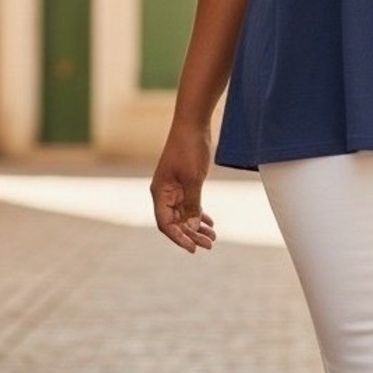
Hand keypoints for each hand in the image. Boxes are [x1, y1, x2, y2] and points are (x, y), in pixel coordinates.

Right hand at [150, 125, 216, 252]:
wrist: (193, 124)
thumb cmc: (189, 149)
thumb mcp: (193, 179)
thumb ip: (192, 204)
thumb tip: (191, 228)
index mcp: (160, 193)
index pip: (166, 224)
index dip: (178, 238)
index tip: (193, 248)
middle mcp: (164, 193)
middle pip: (176, 221)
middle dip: (191, 235)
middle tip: (209, 245)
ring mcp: (174, 188)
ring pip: (184, 214)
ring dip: (197, 226)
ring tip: (213, 238)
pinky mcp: (184, 182)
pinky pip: (190, 203)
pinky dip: (199, 213)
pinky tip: (210, 223)